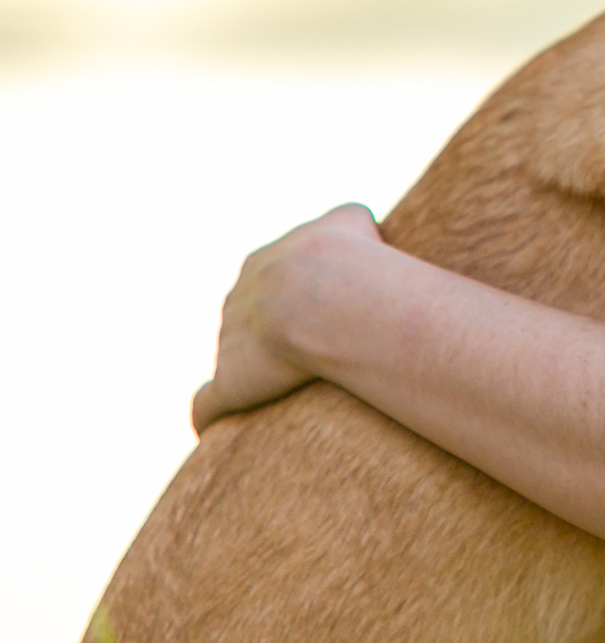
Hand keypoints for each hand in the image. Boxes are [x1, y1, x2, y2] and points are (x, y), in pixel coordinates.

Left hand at [191, 203, 381, 433]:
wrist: (325, 294)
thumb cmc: (349, 257)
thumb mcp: (351, 219)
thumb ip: (345, 220)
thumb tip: (359, 225)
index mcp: (261, 264)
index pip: (271, 278)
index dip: (298, 295)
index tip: (326, 310)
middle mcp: (237, 299)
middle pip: (248, 317)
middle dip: (271, 332)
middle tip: (314, 347)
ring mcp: (227, 342)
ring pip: (232, 358)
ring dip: (253, 373)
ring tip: (292, 388)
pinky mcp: (229, 385)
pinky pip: (207, 405)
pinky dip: (210, 412)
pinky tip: (219, 423)